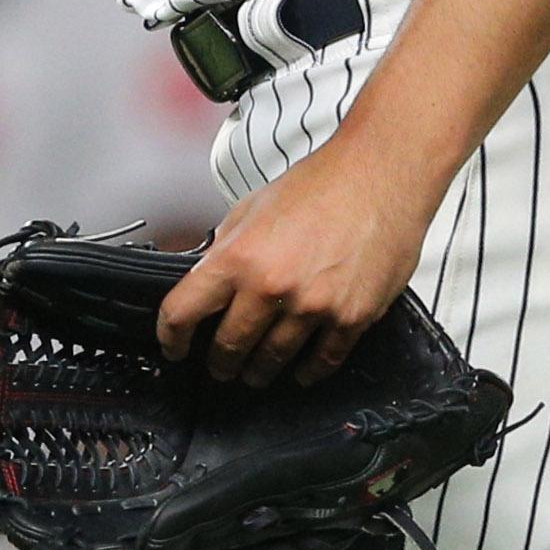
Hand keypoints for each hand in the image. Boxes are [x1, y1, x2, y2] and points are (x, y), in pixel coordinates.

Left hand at [155, 131, 449, 385]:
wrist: (379, 176)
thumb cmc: (320, 184)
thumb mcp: (251, 207)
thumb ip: (225, 248)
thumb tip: (206, 276)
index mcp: (238, 257)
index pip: (183, 312)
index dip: (170, 336)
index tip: (172, 347)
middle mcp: (271, 287)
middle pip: (229, 346)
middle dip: (219, 362)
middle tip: (219, 367)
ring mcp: (312, 307)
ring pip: (274, 360)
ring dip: (260, 371)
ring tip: (255, 373)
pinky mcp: (351, 318)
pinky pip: (323, 360)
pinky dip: (308, 371)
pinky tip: (301, 372)